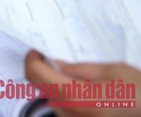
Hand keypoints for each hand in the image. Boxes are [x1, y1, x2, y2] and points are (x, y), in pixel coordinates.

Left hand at [25, 50, 140, 115]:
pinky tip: (93, 98)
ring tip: (91, 85)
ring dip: (63, 87)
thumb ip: (79, 68)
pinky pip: (66, 110)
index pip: (36, 74)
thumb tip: (55, 64)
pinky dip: (72, 100)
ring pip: (55, 99)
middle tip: (67, 64)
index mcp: (76, 97)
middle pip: (44, 88)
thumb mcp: (112, 71)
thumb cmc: (140, 93)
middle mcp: (70, 115)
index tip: (38, 51)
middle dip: (51, 73)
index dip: (32, 59)